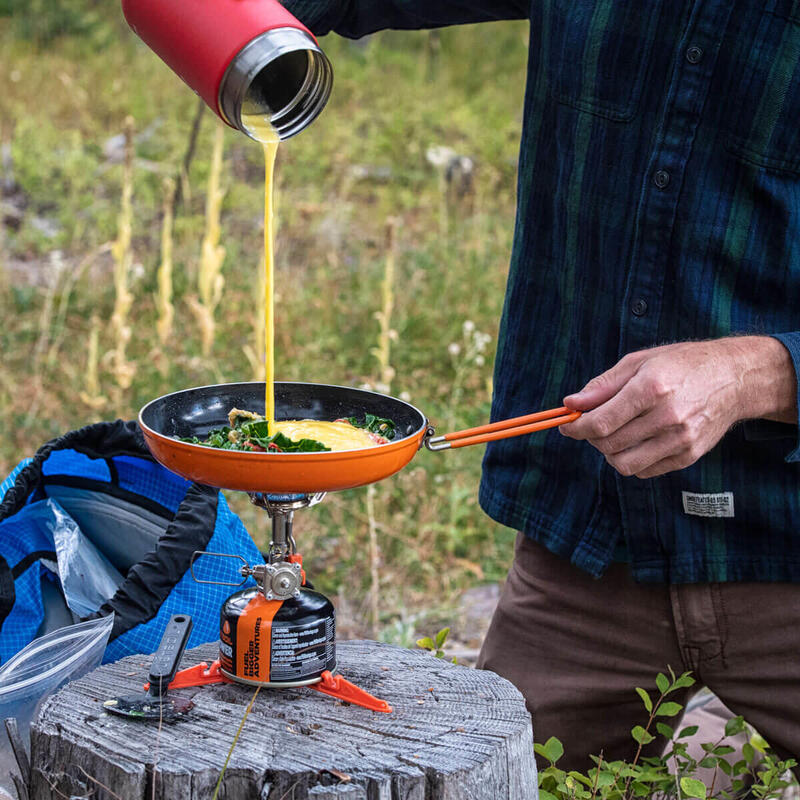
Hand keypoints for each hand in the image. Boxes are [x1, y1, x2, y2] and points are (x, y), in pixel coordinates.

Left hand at [559, 337, 795, 478]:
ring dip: (609, 452)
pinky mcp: (689, 456)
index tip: (566, 425)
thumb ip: (602, 385)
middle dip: (591, 437)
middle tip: (591, 424)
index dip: (576, 428)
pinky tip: (636, 440)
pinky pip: (645, 470)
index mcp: (652, 388)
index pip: (601, 422)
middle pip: (609, 444)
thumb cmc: (682, 364)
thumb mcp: (639, 361)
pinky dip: (631, 459)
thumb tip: (571, 404)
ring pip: (624, 464)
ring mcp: (681, 440)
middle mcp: (668, 416)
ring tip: (615, 433)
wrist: (734, 378)